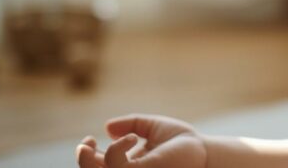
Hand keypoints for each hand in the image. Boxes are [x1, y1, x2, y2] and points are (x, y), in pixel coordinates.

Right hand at [75, 114, 206, 167]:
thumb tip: (107, 128)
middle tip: (88, 143)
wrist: (204, 152)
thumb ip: (131, 124)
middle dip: (83, 160)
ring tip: (107, 140)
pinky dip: (116, 151)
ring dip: (91, 159)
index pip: (97, 167)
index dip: (86, 155)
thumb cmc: (182, 143)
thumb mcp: (152, 127)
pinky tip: (131, 138)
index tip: (91, 139)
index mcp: (128, 166)